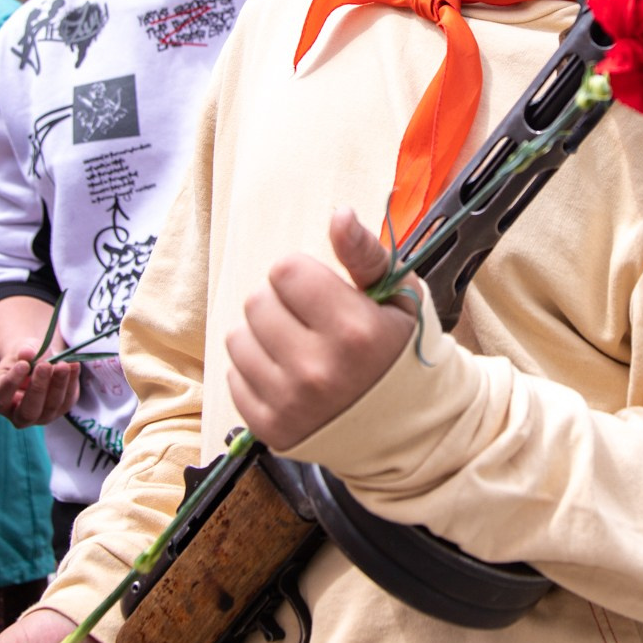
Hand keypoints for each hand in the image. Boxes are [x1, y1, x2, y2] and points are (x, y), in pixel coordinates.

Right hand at [0, 296, 81, 427]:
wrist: (39, 362)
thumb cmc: (23, 358)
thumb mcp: (21, 350)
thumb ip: (24, 351)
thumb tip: (28, 352)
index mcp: (0, 402)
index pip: (0, 399)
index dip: (11, 383)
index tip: (22, 364)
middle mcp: (19, 416)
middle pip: (28, 411)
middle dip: (38, 388)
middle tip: (45, 366)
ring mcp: (42, 416)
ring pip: (51, 406)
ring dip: (58, 384)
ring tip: (63, 364)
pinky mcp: (62, 408)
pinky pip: (68, 399)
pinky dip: (72, 381)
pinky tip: (73, 365)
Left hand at [226, 207, 416, 451]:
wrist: (409, 428)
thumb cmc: (399, 352)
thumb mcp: (400, 296)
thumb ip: (365, 252)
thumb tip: (339, 214)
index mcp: (354, 331)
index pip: (285, 271)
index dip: (302, 275)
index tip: (322, 293)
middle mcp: (318, 370)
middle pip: (256, 302)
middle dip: (280, 304)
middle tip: (310, 321)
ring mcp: (291, 404)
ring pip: (238, 338)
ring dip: (263, 336)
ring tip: (298, 348)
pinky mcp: (270, 428)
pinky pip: (233, 376)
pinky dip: (256, 371)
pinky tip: (288, 376)